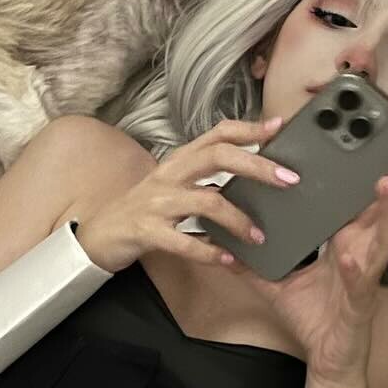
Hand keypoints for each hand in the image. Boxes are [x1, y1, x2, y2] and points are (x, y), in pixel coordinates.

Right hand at [77, 118, 298, 273]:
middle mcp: (169, 175)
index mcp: (179, 161)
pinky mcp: (146, 231)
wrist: (98, 234)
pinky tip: (228, 259)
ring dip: (238, 219)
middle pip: (217, 156)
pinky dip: (209, 251)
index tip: (278, 127)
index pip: (217, 134)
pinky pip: (183, 241)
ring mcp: (157, 202)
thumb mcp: (174, 186)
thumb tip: (252, 174)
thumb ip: (206, 177)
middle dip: (256, 166)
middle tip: (288, 179)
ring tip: (259, 236)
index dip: (248, 128)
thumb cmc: (144, 209)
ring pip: (206, 200)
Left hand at [232, 128, 387, 387]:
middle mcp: (367, 248)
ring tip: (386, 180)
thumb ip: (253, 259)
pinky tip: (352, 252)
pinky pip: (361, 278)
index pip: (371, 194)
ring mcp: (367, 271)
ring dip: (386, 207)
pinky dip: (358, 263)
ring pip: (384, 233)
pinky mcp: (360, 300)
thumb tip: (223, 240)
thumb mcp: (280, 282)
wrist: (327, 362)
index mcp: (352, 237)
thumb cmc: (316, 318)